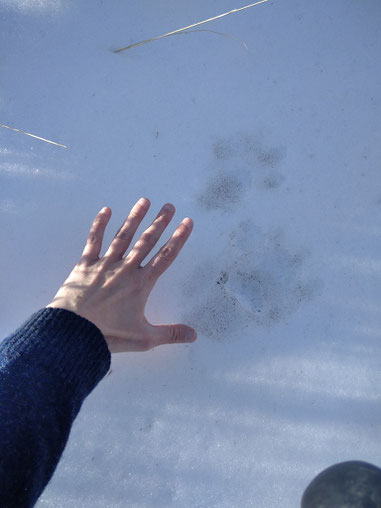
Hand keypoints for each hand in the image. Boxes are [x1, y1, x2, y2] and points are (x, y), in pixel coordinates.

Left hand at [46, 198, 196, 353]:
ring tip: (144, 201)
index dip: (179, 238)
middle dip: (159, 222)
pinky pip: (94, 241)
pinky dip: (99, 224)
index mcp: (141, 284)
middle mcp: (126, 269)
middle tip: (169, 206)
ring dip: (135, 218)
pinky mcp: (85, 265)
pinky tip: (106, 210)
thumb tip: (194, 335)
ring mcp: (105, 264)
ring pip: (123, 236)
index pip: (165, 256)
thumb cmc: (109, 335)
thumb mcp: (144, 338)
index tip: (187, 222)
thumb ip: (170, 334)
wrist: (73, 332)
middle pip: (146, 241)